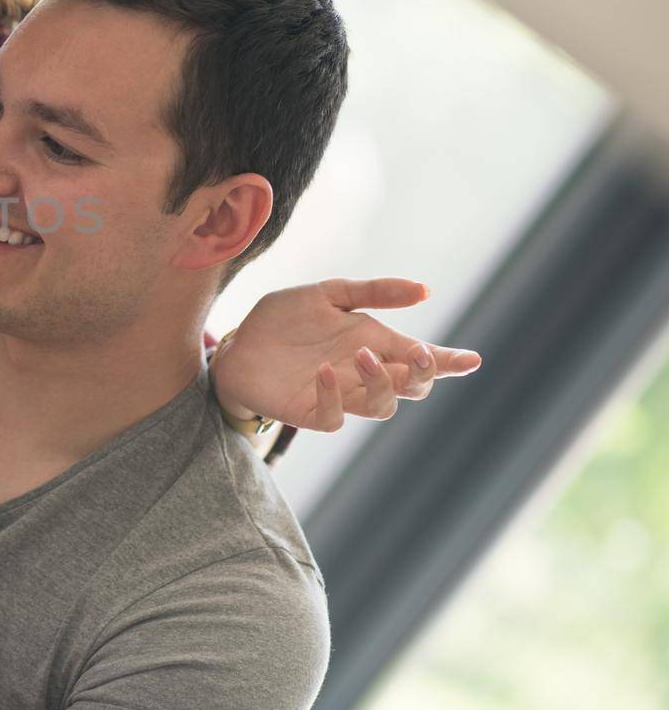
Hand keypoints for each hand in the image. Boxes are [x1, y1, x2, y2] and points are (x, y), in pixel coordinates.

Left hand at [211, 278, 481, 431]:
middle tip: (418, 355)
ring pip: (381, 407)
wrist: (237, 342)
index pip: (421, 358)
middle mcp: (363, 374)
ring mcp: (339, 396)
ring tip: (361, 353)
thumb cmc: (284, 319)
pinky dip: (334, 397)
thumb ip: (374, 292)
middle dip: (423, 375)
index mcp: (373, 344)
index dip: (448, 362)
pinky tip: (324, 372)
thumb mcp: (328, 294)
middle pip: (412, 387)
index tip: (471, 360)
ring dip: (380, 383)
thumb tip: (425, 291)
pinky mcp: (310, 412)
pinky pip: (335, 418)